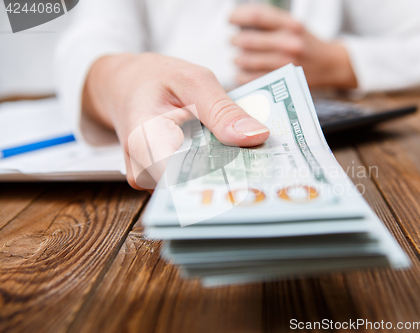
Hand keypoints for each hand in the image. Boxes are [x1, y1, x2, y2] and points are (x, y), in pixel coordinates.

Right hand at [83, 53, 269, 189]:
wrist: (125, 85)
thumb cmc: (157, 79)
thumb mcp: (193, 80)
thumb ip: (222, 109)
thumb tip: (256, 137)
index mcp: (146, 139)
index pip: (188, 177)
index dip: (226, 179)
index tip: (261, 175)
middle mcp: (143, 169)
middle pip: (195, 187)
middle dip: (233, 177)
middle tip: (269, 166)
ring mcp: (150, 180)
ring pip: (195, 187)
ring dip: (225, 174)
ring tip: (254, 161)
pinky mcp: (160, 182)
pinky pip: (192, 182)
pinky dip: (214, 170)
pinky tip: (233, 159)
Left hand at [230, 4, 356, 88]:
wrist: (330, 64)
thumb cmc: (306, 43)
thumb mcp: (293, 25)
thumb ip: (270, 22)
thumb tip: (238, 22)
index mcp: (289, 24)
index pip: (256, 15)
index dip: (237, 16)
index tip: (230, 19)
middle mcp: (288, 43)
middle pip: (248, 40)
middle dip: (235, 40)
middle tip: (233, 41)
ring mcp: (285, 63)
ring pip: (248, 60)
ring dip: (238, 59)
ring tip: (238, 58)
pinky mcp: (283, 80)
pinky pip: (252, 78)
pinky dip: (242, 75)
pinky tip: (241, 72)